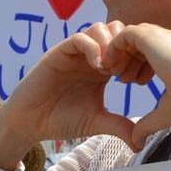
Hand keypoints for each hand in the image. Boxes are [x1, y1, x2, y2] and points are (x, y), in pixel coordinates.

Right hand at [0, 23, 136, 169]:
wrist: (30, 123)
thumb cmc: (60, 120)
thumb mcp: (96, 122)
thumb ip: (119, 126)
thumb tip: (141, 142)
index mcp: (102, 69)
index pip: (127, 48)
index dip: (136, 59)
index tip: (137, 81)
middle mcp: (89, 56)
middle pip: (117, 30)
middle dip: (126, 48)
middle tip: (124, 72)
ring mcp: (75, 53)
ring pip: (100, 28)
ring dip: (111, 45)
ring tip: (110, 70)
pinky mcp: (59, 52)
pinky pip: (80, 38)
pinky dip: (94, 48)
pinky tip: (98, 69)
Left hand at [101, 24, 170, 149]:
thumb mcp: (166, 113)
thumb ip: (148, 124)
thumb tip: (136, 143)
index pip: (152, 53)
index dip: (139, 67)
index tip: (134, 83)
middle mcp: (170, 40)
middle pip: (140, 44)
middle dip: (127, 61)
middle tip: (121, 80)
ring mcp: (159, 35)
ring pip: (130, 38)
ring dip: (120, 55)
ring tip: (113, 75)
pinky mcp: (148, 34)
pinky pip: (123, 34)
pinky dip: (113, 49)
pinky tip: (110, 67)